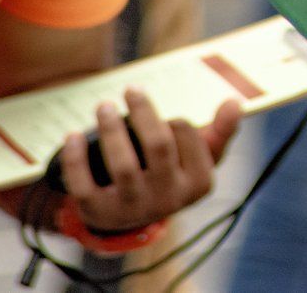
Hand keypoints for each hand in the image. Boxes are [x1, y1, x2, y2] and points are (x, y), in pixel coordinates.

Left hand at [60, 88, 239, 233]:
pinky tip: (72, 136)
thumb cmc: (172, 175)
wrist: (134, 216)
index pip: (186, 134)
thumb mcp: (200, 158)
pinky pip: (84, 184)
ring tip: (103, 106)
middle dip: (143, 112)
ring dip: (110, 129)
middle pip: (158, 145)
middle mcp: (169, 199)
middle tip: (131, 89)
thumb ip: (220, 131)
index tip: (165, 118)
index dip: (173, 118)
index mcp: (199, 183)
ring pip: (122, 164)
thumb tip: (235, 102)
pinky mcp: (99, 214)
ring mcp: (133, 208)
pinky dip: (75, 158)